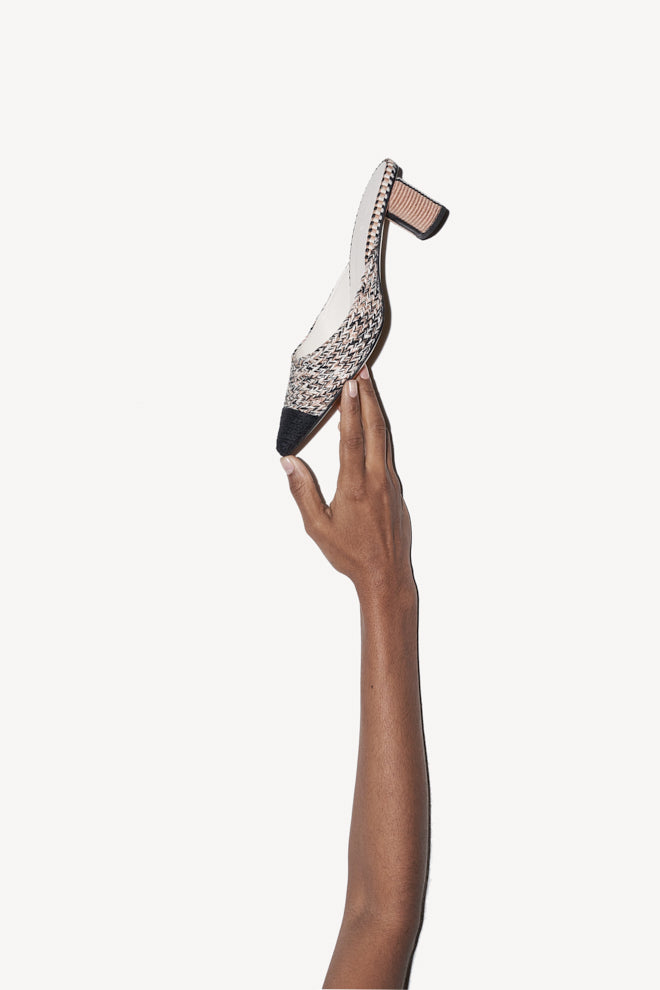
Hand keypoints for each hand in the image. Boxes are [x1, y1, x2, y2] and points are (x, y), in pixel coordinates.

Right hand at [281, 366, 413, 601]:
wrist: (387, 576)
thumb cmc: (350, 555)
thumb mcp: (317, 527)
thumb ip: (302, 491)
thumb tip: (288, 462)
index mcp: (355, 487)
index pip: (352, 438)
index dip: (350, 408)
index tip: (350, 384)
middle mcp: (377, 479)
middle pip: (376, 428)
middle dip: (370, 396)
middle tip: (364, 370)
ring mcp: (391, 482)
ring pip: (385, 437)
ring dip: (376, 410)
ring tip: (369, 387)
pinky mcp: (397, 488)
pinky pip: (387, 451)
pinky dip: (379, 431)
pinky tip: (372, 425)